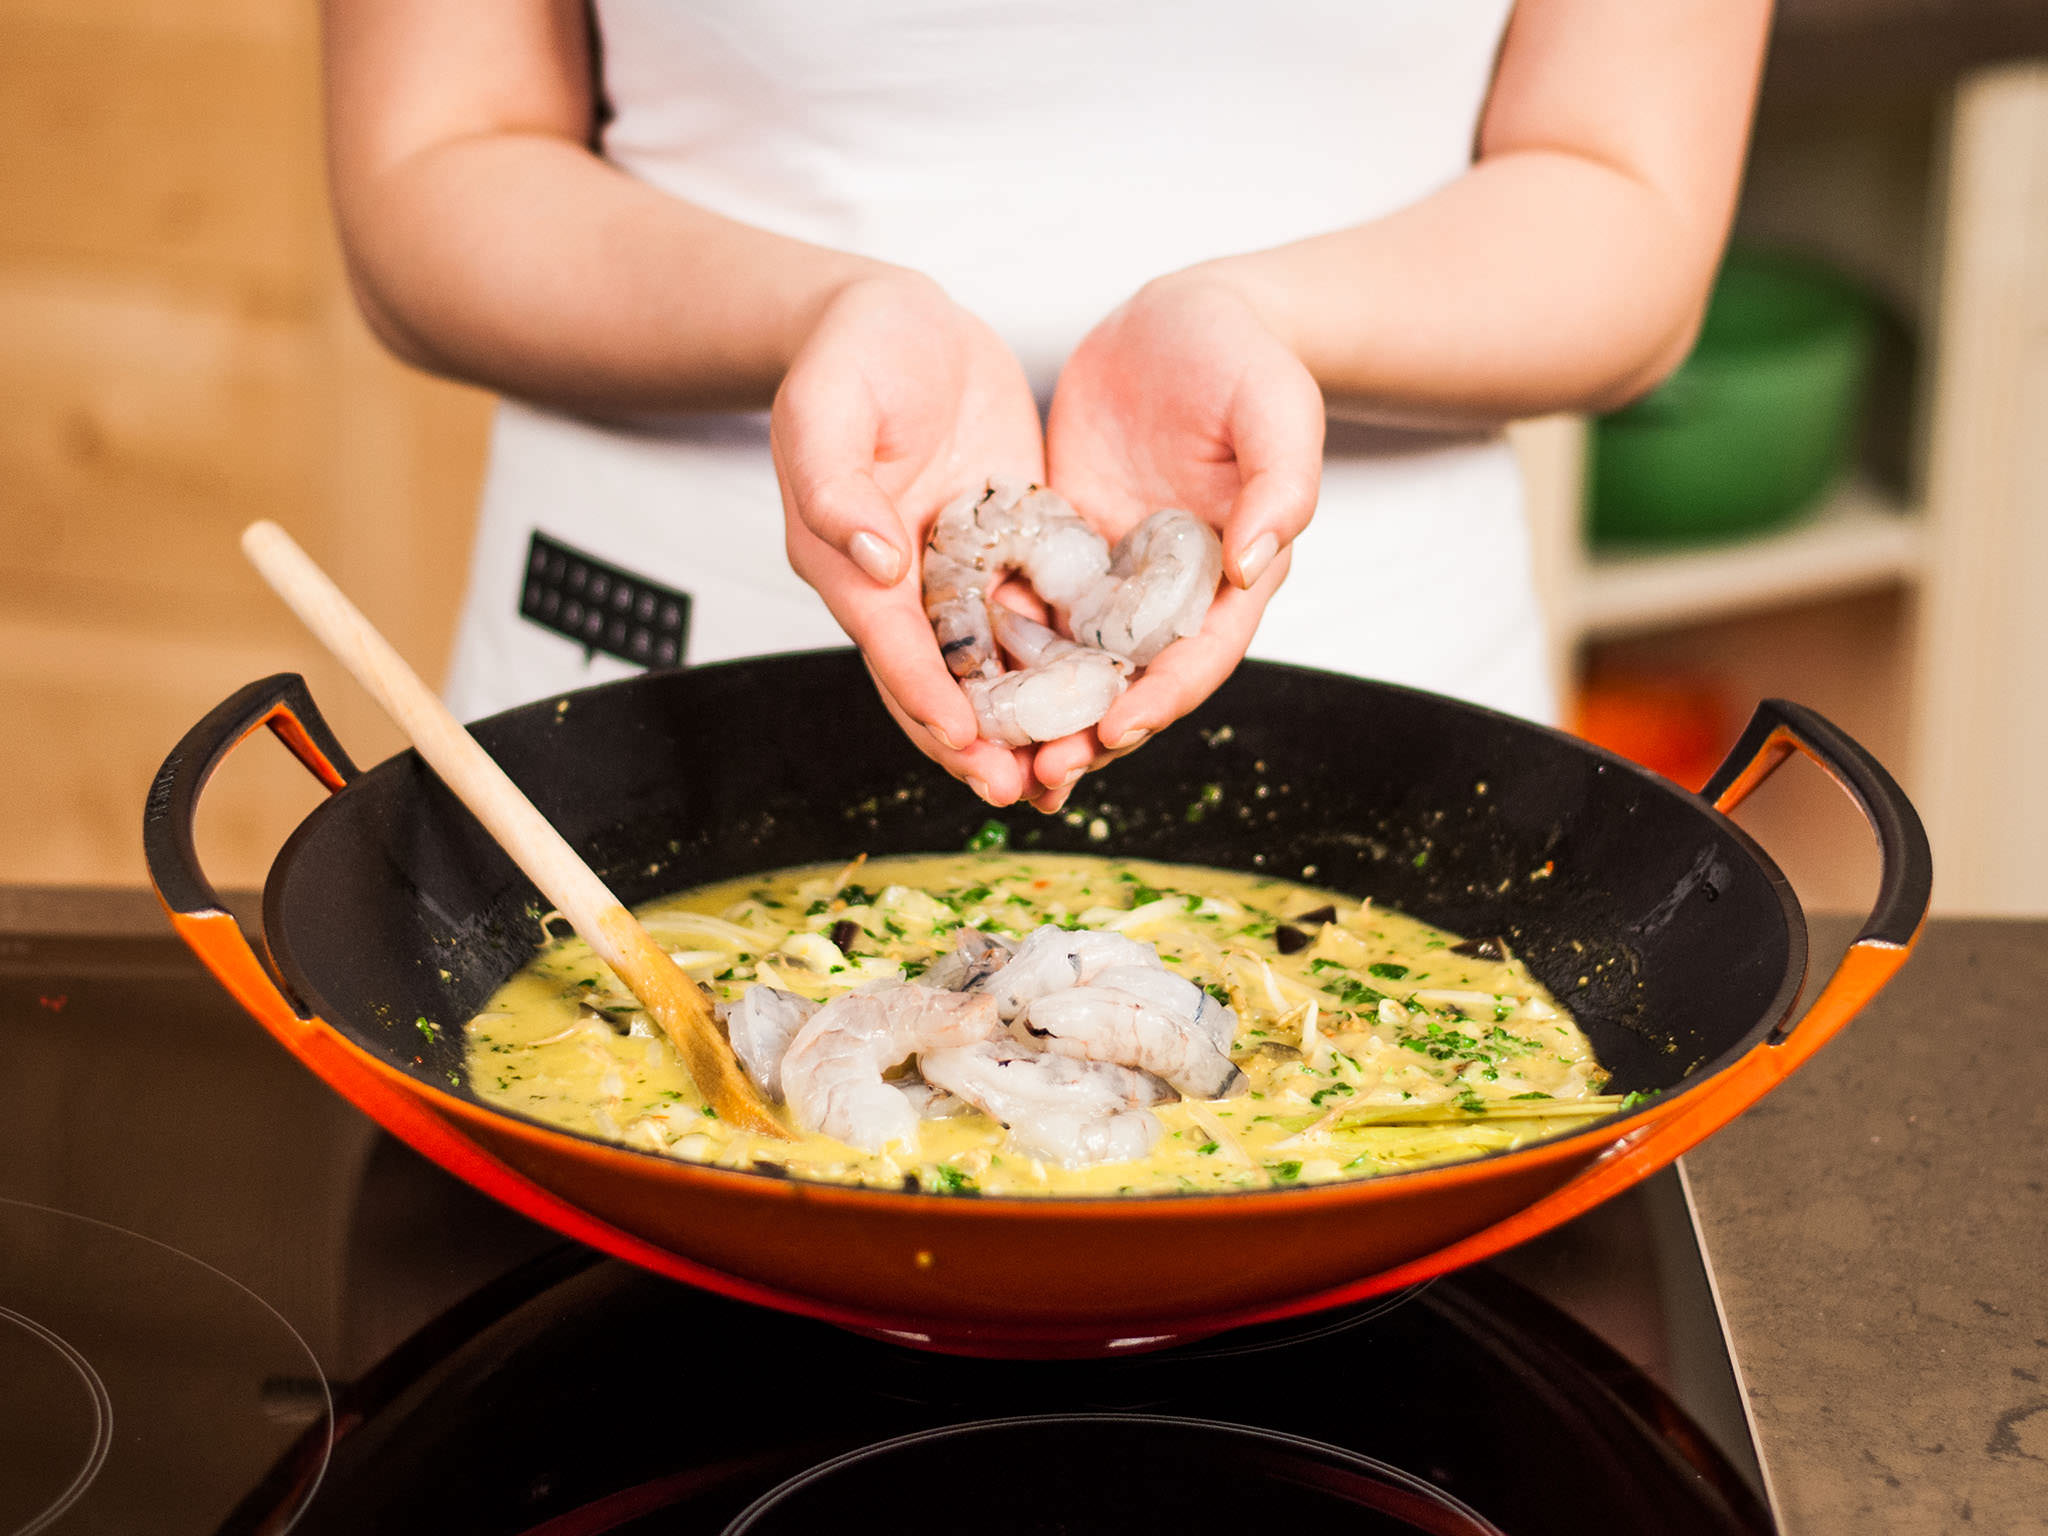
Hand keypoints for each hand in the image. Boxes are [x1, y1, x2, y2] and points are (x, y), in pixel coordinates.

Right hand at [772, 271, 1045, 804]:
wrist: (897, 316)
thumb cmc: (849, 350)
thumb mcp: (825, 405)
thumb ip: (833, 486)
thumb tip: (874, 563)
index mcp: (849, 563)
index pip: (894, 646)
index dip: (928, 698)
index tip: (967, 743)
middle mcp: (904, 584)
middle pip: (942, 680)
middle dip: (978, 742)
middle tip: (1022, 790)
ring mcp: (959, 571)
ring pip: (993, 666)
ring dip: (1026, 721)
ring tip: (1066, 773)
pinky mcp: (1008, 547)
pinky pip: (1036, 617)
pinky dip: (1062, 664)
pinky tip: (1105, 699)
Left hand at [1036, 270, 1324, 808]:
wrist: (1181, 314)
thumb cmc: (1242, 354)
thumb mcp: (1276, 405)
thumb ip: (1280, 484)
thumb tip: (1257, 565)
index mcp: (1234, 573)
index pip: (1199, 656)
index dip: (1160, 698)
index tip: (1114, 731)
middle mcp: (1174, 591)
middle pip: (1132, 681)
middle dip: (1089, 734)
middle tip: (1038, 776)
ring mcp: (1116, 576)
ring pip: (1076, 664)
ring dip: (1040, 714)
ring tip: (993, 755)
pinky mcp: (1066, 550)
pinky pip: (1032, 610)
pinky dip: (1004, 653)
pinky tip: (962, 683)